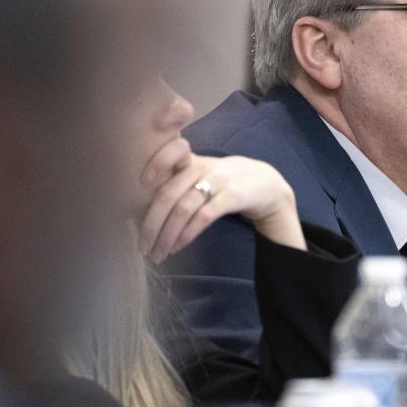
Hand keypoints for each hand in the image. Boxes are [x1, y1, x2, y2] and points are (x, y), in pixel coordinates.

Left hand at [137, 138, 304, 261]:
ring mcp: (218, 181)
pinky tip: (177, 247)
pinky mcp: (232, 196)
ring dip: (166, 235)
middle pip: (168, 193)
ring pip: (183, 209)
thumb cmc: (225, 182)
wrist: (266, 184)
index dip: (156, 163)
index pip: (172, 152)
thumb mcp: (202, 173)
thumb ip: (177, 181)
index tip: (141, 182)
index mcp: (191, 161)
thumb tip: (142, 208)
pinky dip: (186, 234)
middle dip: (151, 223)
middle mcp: (202, 168)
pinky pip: (203, 217)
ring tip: (157, 253)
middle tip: (141, 246)